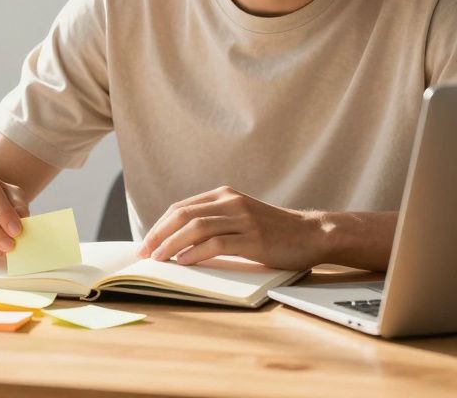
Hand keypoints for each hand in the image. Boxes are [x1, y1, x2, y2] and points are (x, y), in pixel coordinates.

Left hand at [137, 186, 324, 269]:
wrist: (312, 234)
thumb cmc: (274, 231)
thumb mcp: (240, 218)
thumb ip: (215, 222)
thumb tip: (178, 242)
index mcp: (224, 195)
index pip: (181, 207)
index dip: (159, 225)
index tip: (146, 243)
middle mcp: (231, 202)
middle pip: (182, 214)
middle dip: (158, 234)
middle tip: (144, 252)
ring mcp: (243, 218)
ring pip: (196, 227)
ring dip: (171, 244)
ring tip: (158, 258)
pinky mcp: (254, 238)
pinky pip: (217, 243)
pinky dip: (196, 252)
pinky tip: (184, 261)